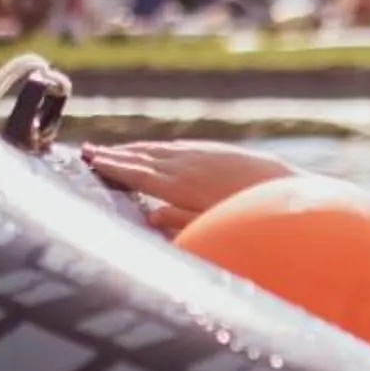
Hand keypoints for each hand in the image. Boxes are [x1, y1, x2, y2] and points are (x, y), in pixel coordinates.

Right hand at [82, 143, 286, 235]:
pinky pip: (177, 147)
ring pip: (159, 150)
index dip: (114, 167)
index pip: (139, 175)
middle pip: (144, 159)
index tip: (92, 161)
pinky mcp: (213, 150)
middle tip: (88, 152)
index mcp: (181, 186)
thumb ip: (179, 220)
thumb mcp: (211, 223)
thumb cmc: (246, 215)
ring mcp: (200, 155)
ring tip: (112, 150)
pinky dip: (158, 148)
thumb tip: (150, 214)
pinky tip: (152, 149)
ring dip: (134, 150)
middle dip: (116, 155)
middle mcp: (187, 165)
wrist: (282, 187)